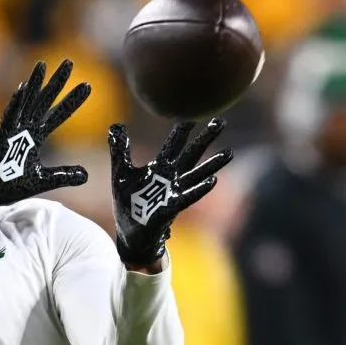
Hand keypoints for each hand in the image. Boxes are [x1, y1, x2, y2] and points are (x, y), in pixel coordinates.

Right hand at [0, 60, 90, 220]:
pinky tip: (23, 88)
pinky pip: (9, 118)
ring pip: (26, 103)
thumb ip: (63, 175)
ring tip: (43, 65)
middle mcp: (25, 130)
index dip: (71, 101)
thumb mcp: (43, 180)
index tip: (86, 86)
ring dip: (35, 84)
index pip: (58, 115)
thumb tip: (86, 175)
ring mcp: (12, 132)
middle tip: (69, 63)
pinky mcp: (0, 139)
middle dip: (56, 83)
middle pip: (44, 101)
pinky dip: (16, 104)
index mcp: (35, 137)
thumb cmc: (9, 184)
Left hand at [108, 119, 232, 264]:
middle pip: (191, 154)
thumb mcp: (120, 173)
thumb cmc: (128, 203)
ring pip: (196, 175)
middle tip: (220, 121)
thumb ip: (120, 151)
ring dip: (212, 165)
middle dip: (205, 138)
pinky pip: (188, 197)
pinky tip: (213, 181)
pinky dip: (200, 189)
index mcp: (159, 168)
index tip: (192, 113)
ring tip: (229, 153)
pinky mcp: (171, 208)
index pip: (174, 144)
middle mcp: (171, 178)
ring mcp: (173, 193)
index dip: (182, 130)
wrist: (128, 231)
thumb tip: (116, 127)